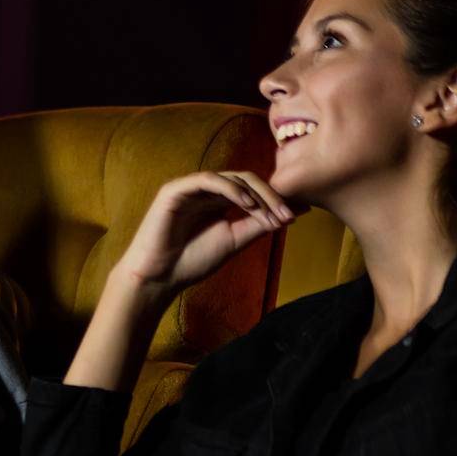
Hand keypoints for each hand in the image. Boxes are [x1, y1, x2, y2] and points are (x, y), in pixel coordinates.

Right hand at [116, 172, 298, 298]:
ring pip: (231, 178)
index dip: (275, 200)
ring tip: (270, 212)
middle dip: (271, 196)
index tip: (296, 216)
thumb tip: (294, 211)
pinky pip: (209, 180)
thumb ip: (259, 224)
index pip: (253, 191)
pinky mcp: (175, 189)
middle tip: (288, 215)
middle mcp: (205, 192)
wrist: (160, 277)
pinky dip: (231, 189)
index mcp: (218, 202)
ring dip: (256, 193)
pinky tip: (247, 204)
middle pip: (247, 181)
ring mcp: (190, 189)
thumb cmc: (192, 262)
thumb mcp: (235, 240)